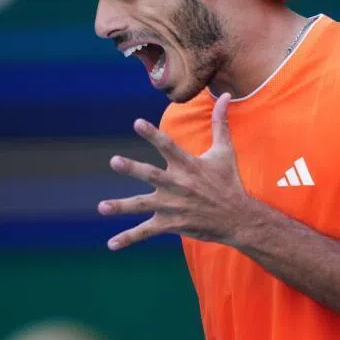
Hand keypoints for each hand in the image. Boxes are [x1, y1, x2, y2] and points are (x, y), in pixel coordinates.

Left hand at [98, 93, 254, 249]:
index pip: (168, 146)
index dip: (152, 134)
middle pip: (152, 175)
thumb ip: (220, 122)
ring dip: (121, 206)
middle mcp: (178, 185)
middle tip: (114, 160)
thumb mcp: (225, 151)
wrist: (238, 218)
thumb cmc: (229, 181)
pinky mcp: (170, 224)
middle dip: (133, 168)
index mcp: (188, 165)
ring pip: (143, 205)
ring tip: (102, 207)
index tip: (136, 123)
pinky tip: (111, 244)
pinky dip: (128, 238)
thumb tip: (226, 95)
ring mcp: (172, 206)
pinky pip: (146, 232)